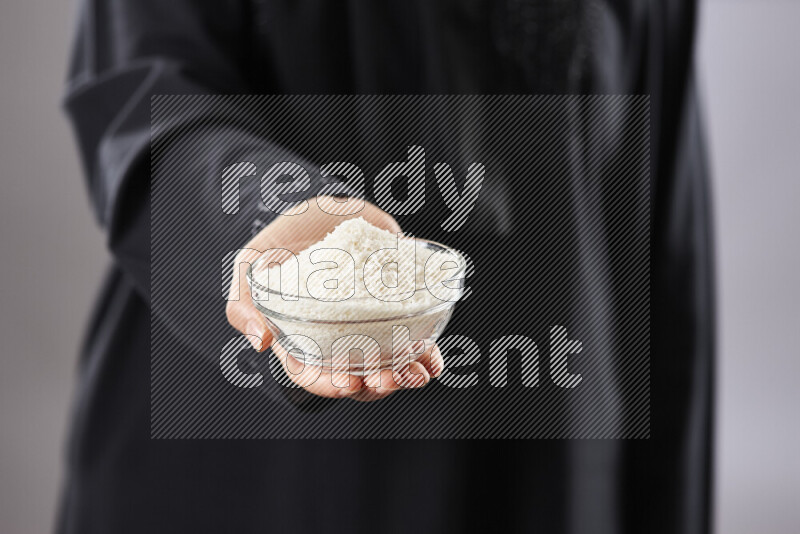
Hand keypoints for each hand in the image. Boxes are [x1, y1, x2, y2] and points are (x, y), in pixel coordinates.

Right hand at [225, 196, 443, 400]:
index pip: (310, 373)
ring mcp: (368, 325)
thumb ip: (242, 300)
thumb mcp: (251, 263)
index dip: (328, 385)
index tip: (347, 383)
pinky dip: (425, 353)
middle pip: (354, 377)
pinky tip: (432, 357)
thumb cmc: (284, 237)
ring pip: (386, 364)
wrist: (328, 206)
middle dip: (374, 385)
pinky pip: (413, 339)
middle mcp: (336, 338)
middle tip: (387, 377)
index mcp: (300, 337)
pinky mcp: (395, 308)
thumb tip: (260, 341)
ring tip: (416, 372)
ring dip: (404, 375)